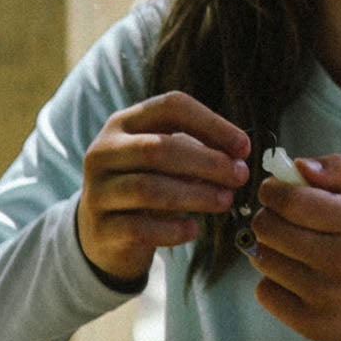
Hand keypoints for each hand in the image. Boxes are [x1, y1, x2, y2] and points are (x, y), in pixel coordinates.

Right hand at [76, 91, 247, 286]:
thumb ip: (198, 151)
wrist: (105, 233)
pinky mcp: (101, 228)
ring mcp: (97, 190)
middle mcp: (104, 151)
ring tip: (224, 201)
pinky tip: (193, 230)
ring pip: (147, 188)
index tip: (243, 147)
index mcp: (124, 123)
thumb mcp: (167, 161)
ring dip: (195, 195)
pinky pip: (139, 227)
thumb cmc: (147, 186)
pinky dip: (172, 229)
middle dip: (207, 162)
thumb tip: (237, 158)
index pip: (170, 107)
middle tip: (239, 176)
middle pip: (157, 148)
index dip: (211, 124)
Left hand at [247, 153, 340, 340]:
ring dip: (270, 249)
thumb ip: (338, 172)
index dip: (272, 191)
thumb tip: (296, 166)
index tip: (272, 190)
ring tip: (291, 248)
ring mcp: (327, 296)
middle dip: (266, 217)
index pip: (293, 201)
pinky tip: (295, 277)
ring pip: (263, 260)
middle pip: (270, 229)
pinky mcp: (311, 323)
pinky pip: (265, 292)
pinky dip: (272, 281)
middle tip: (278, 218)